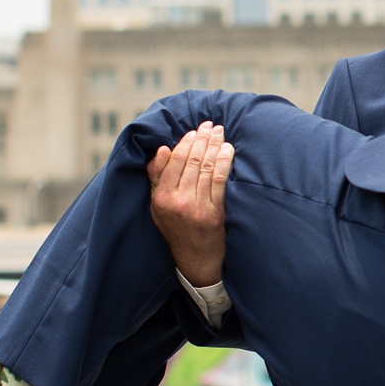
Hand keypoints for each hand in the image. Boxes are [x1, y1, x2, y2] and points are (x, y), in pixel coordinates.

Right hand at [148, 124, 234, 287]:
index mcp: (160, 198)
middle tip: (210, 126)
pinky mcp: (214, 212)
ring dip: (214, 145)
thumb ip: (156, 178)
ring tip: (220, 132)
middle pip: (191, 161)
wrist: (195, 260)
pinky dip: (224, 161)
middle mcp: (176, 201)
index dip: (185, 143)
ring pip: (206, 167)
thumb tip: (161, 149)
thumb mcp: (157, 206)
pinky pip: (219, 180)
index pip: (173, 162)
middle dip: (202, 139)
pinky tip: (228, 149)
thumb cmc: (176, 228)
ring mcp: (196, 207)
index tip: (194, 131)